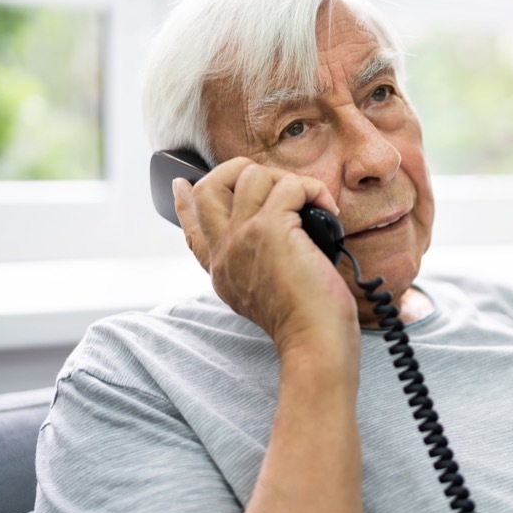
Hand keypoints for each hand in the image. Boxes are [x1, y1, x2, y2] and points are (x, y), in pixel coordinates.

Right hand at [173, 158, 358, 357]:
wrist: (314, 342)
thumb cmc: (305, 323)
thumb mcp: (263, 295)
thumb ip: (253, 265)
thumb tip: (275, 230)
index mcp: (221, 269)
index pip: (190, 226)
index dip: (184, 201)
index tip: (183, 184)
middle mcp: (224, 251)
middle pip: (208, 186)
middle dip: (240, 170)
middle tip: (278, 185)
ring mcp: (242, 237)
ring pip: (251, 175)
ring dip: (287, 180)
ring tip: (311, 202)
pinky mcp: (269, 230)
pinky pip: (289, 186)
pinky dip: (313, 190)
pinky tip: (329, 210)